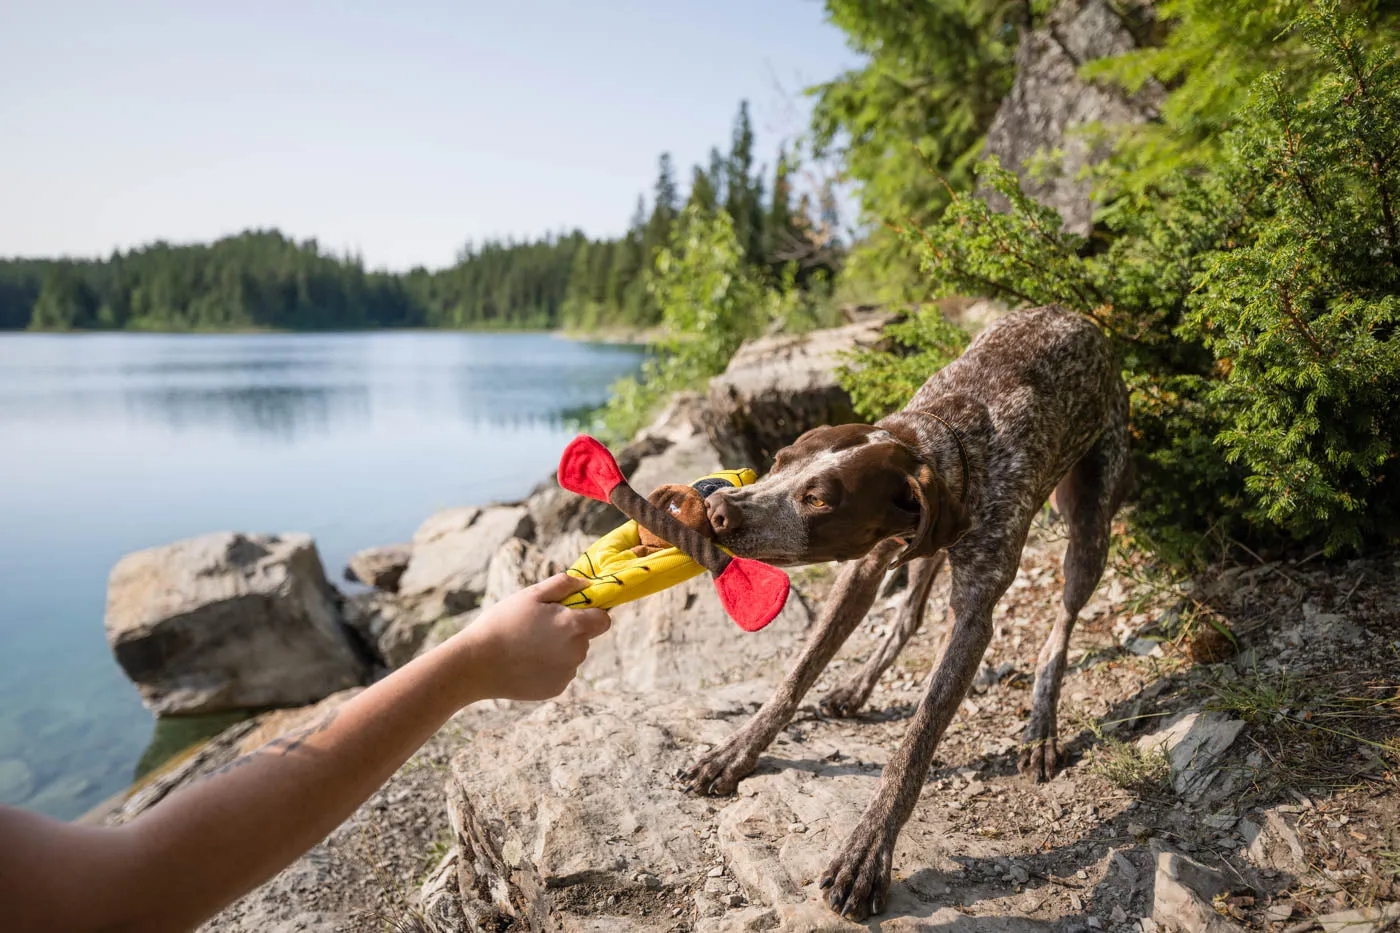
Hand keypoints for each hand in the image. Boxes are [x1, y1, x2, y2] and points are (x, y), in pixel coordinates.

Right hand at [452, 574, 610, 701]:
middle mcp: (577, 652)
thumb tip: (586, 583)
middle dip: (569, 631)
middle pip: (585, 638)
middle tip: (538, 628)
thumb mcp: (531, 595)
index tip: (573, 612)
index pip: (604, 620)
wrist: (477, 663)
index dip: (592, 614)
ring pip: (572, 656)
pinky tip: (525, 663)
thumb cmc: (502, 623)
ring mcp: (567, 673)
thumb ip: (563, 585)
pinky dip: (549, 668)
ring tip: (527, 646)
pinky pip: (560, 673)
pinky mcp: (556, 689)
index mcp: (574, 626)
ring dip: (558, 650)